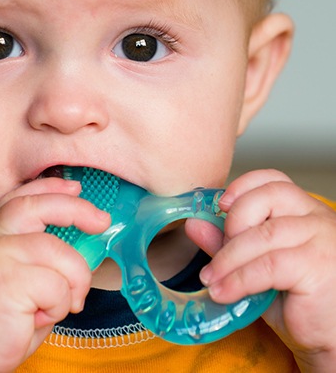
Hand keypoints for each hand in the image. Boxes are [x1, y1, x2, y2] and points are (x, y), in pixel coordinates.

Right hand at [0, 177, 110, 371]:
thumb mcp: (16, 277)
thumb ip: (39, 256)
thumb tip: (82, 241)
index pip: (22, 198)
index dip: (50, 188)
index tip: (75, 188)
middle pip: (41, 207)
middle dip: (77, 210)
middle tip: (102, 222)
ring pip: (60, 253)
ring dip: (73, 282)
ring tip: (59, 306)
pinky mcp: (8, 280)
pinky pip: (58, 286)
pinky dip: (59, 306)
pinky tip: (37, 319)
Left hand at [186, 169, 335, 370]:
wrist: (330, 338)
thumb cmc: (298, 300)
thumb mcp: (257, 265)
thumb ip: (228, 242)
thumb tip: (194, 224)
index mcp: (304, 210)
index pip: (274, 180)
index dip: (243, 186)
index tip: (219, 204)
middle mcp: (316, 218)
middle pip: (268, 197)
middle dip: (233, 221)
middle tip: (217, 252)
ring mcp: (321, 240)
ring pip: (263, 235)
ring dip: (228, 258)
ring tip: (211, 279)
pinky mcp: (317, 267)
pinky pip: (268, 266)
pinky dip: (238, 279)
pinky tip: (223, 292)